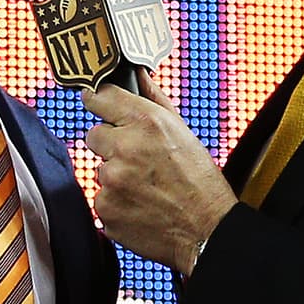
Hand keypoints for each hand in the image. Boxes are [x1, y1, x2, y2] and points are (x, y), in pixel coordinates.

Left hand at [84, 69, 236, 274]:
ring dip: (116, 177)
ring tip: (146, 187)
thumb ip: (153, 97)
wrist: (208, 231)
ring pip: (100, 170)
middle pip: (94, 135)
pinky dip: (117, 204)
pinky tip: (141, 206)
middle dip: (111, 145)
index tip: (96, 101)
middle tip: (137, 159)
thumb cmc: (200, 180)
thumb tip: (136, 72)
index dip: (98, 100)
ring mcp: (113, 182)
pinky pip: (102, 199)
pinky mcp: (106, 210)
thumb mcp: (181, 129)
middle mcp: (125, 148)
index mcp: (145, 122)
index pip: (99, 96)